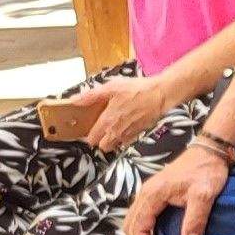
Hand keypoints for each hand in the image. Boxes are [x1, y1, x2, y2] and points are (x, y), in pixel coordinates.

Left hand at [63, 74, 177, 153]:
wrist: (160, 94)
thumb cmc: (136, 89)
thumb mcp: (111, 87)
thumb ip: (91, 96)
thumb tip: (74, 101)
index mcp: (107, 121)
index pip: (91, 138)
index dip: (88, 134)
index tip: (89, 127)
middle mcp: (116, 131)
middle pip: (102, 146)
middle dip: (99, 140)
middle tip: (100, 128)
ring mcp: (128, 134)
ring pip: (114, 146)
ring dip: (111, 140)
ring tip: (112, 127)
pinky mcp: (138, 133)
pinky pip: (126, 142)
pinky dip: (123, 137)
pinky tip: (125, 125)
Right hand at [121, 146, 230, 234]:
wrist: (210, 150)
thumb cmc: (207, 170)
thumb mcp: (205, 193)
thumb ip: (196, 217)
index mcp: (153, 194)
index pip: (138, 227)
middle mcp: (145, 193)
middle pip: (131, 225)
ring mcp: (149, 193)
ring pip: (135, 221)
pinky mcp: (156, 194)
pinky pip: (143, 216)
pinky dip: (146, 231)